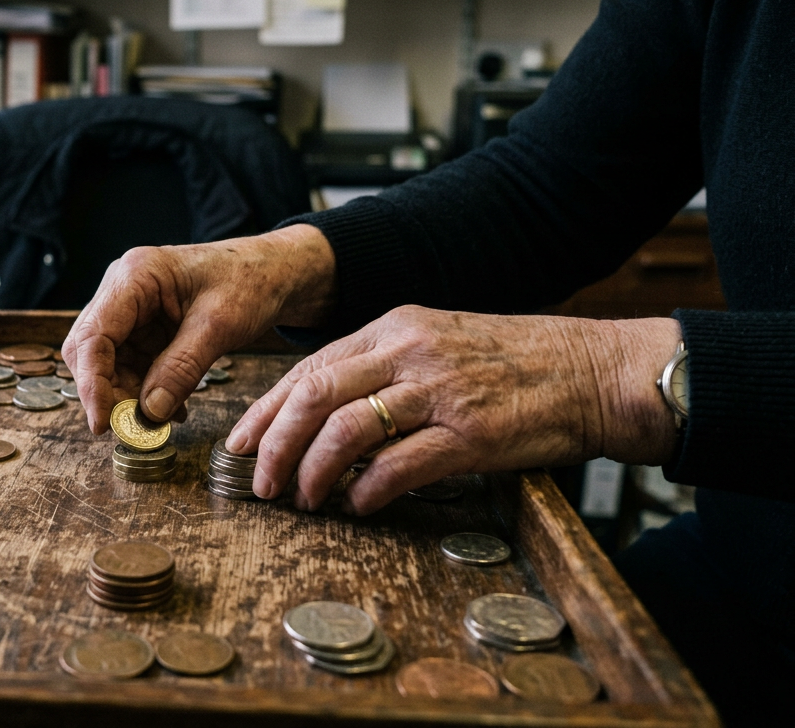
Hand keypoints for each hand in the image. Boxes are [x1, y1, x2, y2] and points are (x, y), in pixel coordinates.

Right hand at [63, 225, 336, 433]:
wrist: (275, 272)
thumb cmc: (251, 281)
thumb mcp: (219, 326)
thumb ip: (181, 368)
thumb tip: (148, 412)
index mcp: (135, 276)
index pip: (92, 335)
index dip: (92, 383)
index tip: (103, 424)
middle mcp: (123, 290)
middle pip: (91, 350)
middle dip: (109, 392)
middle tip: (135, 428)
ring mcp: (132, 309)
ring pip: (109, 363)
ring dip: (130, 396)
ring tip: (164, 420)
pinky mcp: (144, 327)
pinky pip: (132, 365)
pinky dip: (146, 391)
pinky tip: (172, 408)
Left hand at [226, 306, 681, 513]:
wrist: (595, 371)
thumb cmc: (516, 363)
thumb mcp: (439, 344)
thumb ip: (383, 367)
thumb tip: (323, 408)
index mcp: (395, 328)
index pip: (309, 367)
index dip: (266, 409)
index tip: (241, 442)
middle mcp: (409, 352)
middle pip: (314, 395)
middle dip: (273, 444)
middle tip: (258, 481)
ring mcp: (441, 391)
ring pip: (346, 429)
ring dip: (313, 471)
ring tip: (304, 498)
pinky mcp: (473, 434)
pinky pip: (400, 465)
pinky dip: (369, 490)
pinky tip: (359, 506)